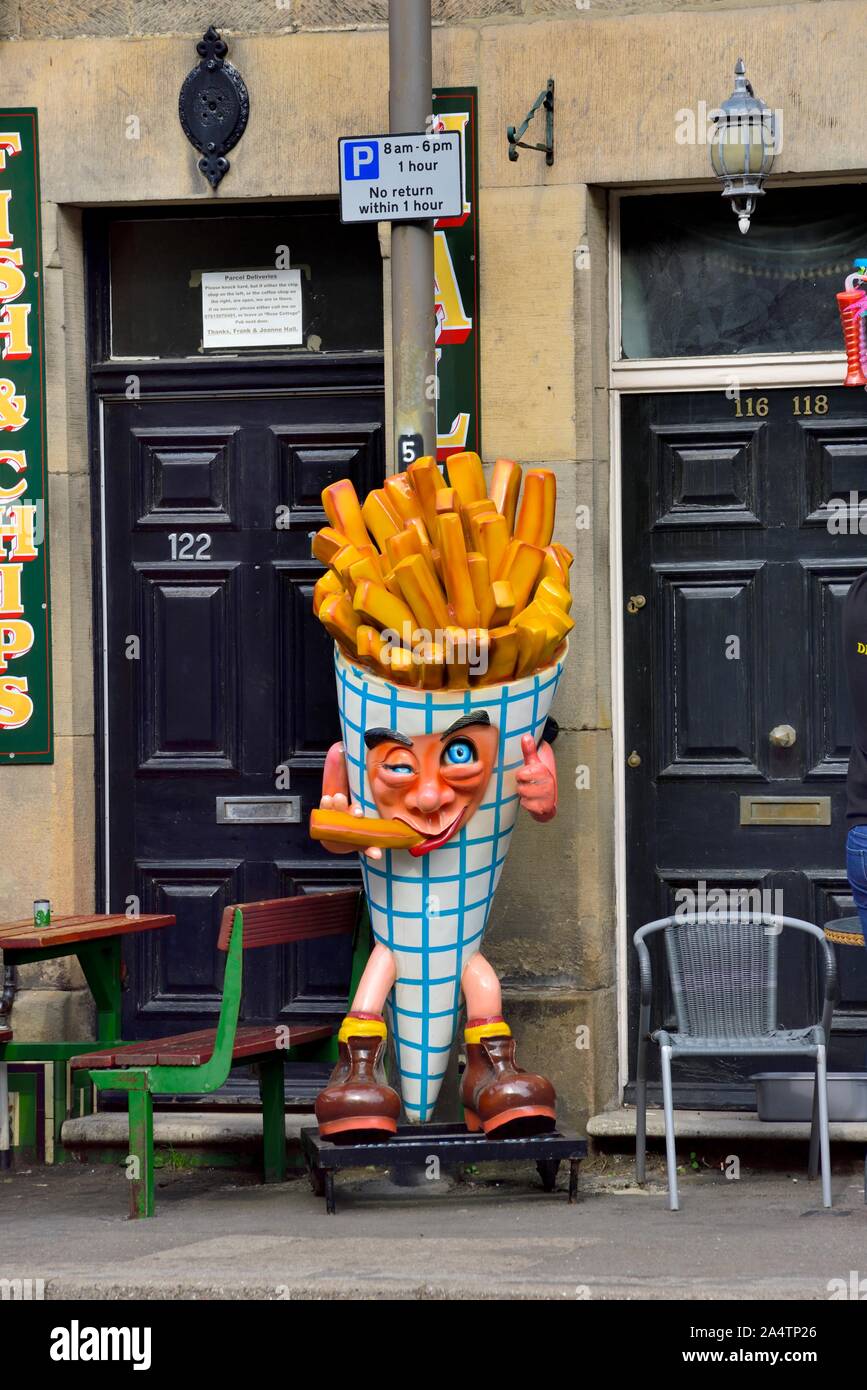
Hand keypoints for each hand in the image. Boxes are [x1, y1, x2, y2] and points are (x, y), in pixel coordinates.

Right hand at [319, 742, 382, 859]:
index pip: (328, 805)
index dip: (330, 804)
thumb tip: (339, 746)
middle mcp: (341, 822)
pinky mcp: (360, 844)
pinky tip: (376, 852)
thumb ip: (336, 769)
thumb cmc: (341, 808)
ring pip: (350, 832)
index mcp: (333, 808)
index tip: (332, 798)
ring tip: (358, 816)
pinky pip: (366, 848)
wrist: (339, 836)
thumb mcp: (337, 786)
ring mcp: (350, 834)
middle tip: (340, 801)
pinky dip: (371, 850)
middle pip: (338, 817)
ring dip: (353, 826)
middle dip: (339, 809)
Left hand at [516, 735, 556, 821]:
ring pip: (523, 794)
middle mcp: (547, 785)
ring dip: (523, 793)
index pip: (524, 774)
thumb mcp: (535, 764)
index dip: (521, 774)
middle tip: (527, 783)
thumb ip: (529, 751)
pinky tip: (531, 799)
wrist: (549, 799)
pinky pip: (526, 805)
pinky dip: (526, 803)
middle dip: (522, 784)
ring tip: (529, 790)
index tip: (524, 774)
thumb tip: (526, 737)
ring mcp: (546, 797)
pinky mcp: (543, 809)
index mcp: (545, 772)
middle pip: (522, 785)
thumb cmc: (541, 781)